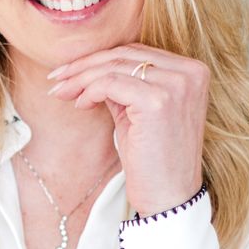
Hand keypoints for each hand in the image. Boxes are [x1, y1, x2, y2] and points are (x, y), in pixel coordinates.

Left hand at [46, 46, 207, 216]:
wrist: (168, 196)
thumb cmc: (153, 158)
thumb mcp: (139, 111)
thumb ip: (124, 84)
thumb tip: (88, 68)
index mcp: (192, 70)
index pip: (137, 52)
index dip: (99, 59)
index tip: (69, 71)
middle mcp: (190, 72)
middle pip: (124, 55)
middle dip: (84, 65)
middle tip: (56, 79)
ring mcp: (177, 85)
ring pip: (114, 67)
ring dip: (80, 78)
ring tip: (60, 93)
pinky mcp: (158, 100)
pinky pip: (111, 84)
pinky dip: (90, 91)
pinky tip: (80, 104)